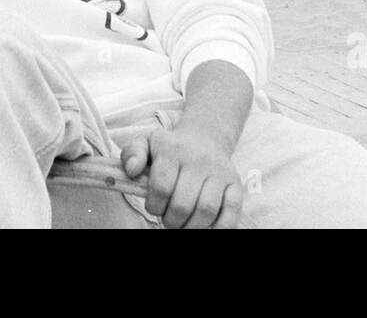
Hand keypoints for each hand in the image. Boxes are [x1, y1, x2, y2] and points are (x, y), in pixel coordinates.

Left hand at [120, 125, 242, 228]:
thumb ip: (131, 154)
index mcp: (172, 149)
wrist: (204, 138)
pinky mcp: (236, 184)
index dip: (154, 205)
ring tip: (184, 223)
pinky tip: (205, 227)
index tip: (154, 206)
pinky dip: (220, 227)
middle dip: (171, 221)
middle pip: (182, 204)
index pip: (161, 187)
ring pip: (206, 210)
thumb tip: (131, 170)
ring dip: (191, 227)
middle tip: (169, 219)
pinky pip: (232, 212)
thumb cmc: (170, 149)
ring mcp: (220, 172)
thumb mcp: (146, 143)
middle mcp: (199, 159)